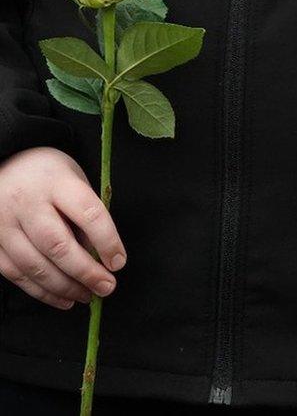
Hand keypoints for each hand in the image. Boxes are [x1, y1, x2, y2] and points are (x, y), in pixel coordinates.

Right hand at [0, 146, 125, 308]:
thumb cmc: (48, 176)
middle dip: (86, 272)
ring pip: (34, 264)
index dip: (107, 241)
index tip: (118, 263)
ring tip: (86, 296)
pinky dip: (40, 291)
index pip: (88, 213)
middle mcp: (26, 201)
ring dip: (64, 287)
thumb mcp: (74, 181)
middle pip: (57, 245)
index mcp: (56, 181)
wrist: (3, 164)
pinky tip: (61, 298)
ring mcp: (2, 222)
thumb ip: (86, 214)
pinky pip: (14, 273)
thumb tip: (100, 256)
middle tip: (106, 287)